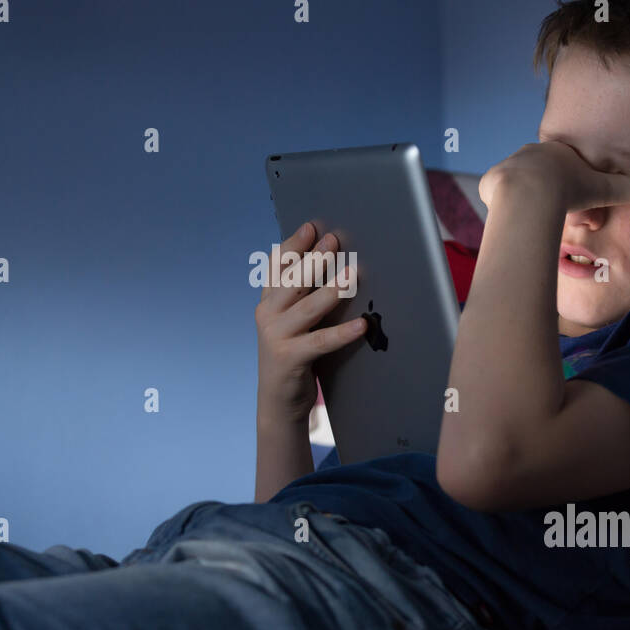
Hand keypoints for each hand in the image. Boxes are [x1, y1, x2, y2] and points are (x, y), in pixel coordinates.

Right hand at [255, 221, 365, 423]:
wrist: (278, 402)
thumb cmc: (293, 355)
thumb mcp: (291, 322)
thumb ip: (302, 297)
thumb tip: (336, 268)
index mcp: (268, 302)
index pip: (276, 267)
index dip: (293, 245)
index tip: (311, 227)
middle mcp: (267, 315)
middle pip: (292, 281)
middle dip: (314, 259)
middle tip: (334, 240)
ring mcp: (276, 337)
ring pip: (306, 308)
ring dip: (330, 291)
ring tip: (351, 275)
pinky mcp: (289, 359)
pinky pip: (320, 342)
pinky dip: (341, 333)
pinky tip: (361, 325)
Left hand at [479, 140, 629, 211]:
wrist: (528, 195)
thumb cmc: (569, 191)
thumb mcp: (608, 191)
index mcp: (559, 151)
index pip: (569, 170)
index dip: (576, 191)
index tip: (580, 209)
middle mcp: (533, 153)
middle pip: (545, 179)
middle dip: (553, 199)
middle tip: (560, 220)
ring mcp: (510, 166)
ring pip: (522, 187)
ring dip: (530, 204)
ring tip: (537, 220)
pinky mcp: (493, 181)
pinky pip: (501, 195)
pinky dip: (508, 207)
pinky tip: (515, 218)